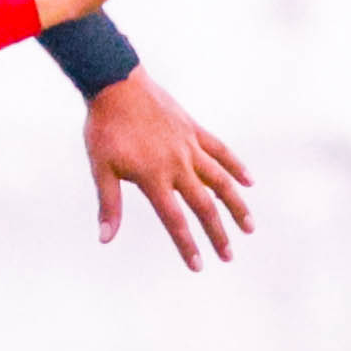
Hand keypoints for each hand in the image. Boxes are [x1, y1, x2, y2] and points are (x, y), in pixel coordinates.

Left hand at [85, 72, 253, 267]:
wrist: (116, 84)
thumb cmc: (105, 129)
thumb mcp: (100, 168)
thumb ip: (109, 204)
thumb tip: (105, 238)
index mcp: (154, 177)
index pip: (175, 220)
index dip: (187, 245)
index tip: (199, 265)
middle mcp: (178, 164)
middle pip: (204, 206)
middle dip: (217, 233)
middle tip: (228, 256)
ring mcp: (189, 146)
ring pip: (221, 180)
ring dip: (237, 205)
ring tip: (249, 226)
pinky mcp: (193, 129)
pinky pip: (220, 150)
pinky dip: (235, 165)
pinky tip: (249, 181)